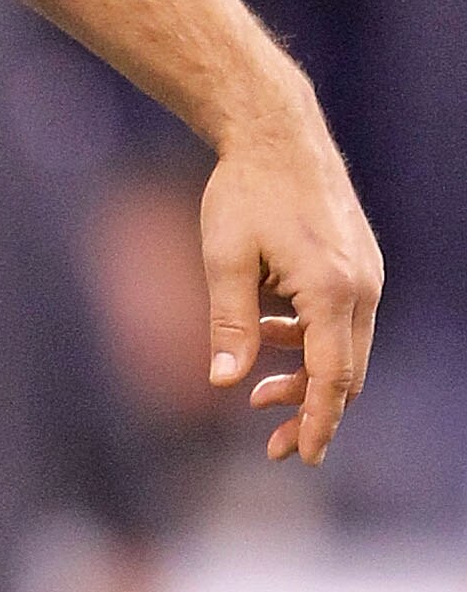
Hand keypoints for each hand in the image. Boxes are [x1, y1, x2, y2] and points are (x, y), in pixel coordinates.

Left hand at [201, 97, 382, 464]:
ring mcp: (367, 276)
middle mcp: (363, 288)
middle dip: (311, 411)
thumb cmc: (245, 192)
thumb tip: (223, 383)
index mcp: (332, 290)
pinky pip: (343, 322)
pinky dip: (311, 340)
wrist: (278, 134)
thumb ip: (229, 324)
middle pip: (346, 372)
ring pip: (346, 349)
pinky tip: (270, 335)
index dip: (316, 421)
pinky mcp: (360, 266)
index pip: (331, 376)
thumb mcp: (224, 258)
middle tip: (271, 443)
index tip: (302, 457)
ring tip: (259, 394)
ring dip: (308, 376)